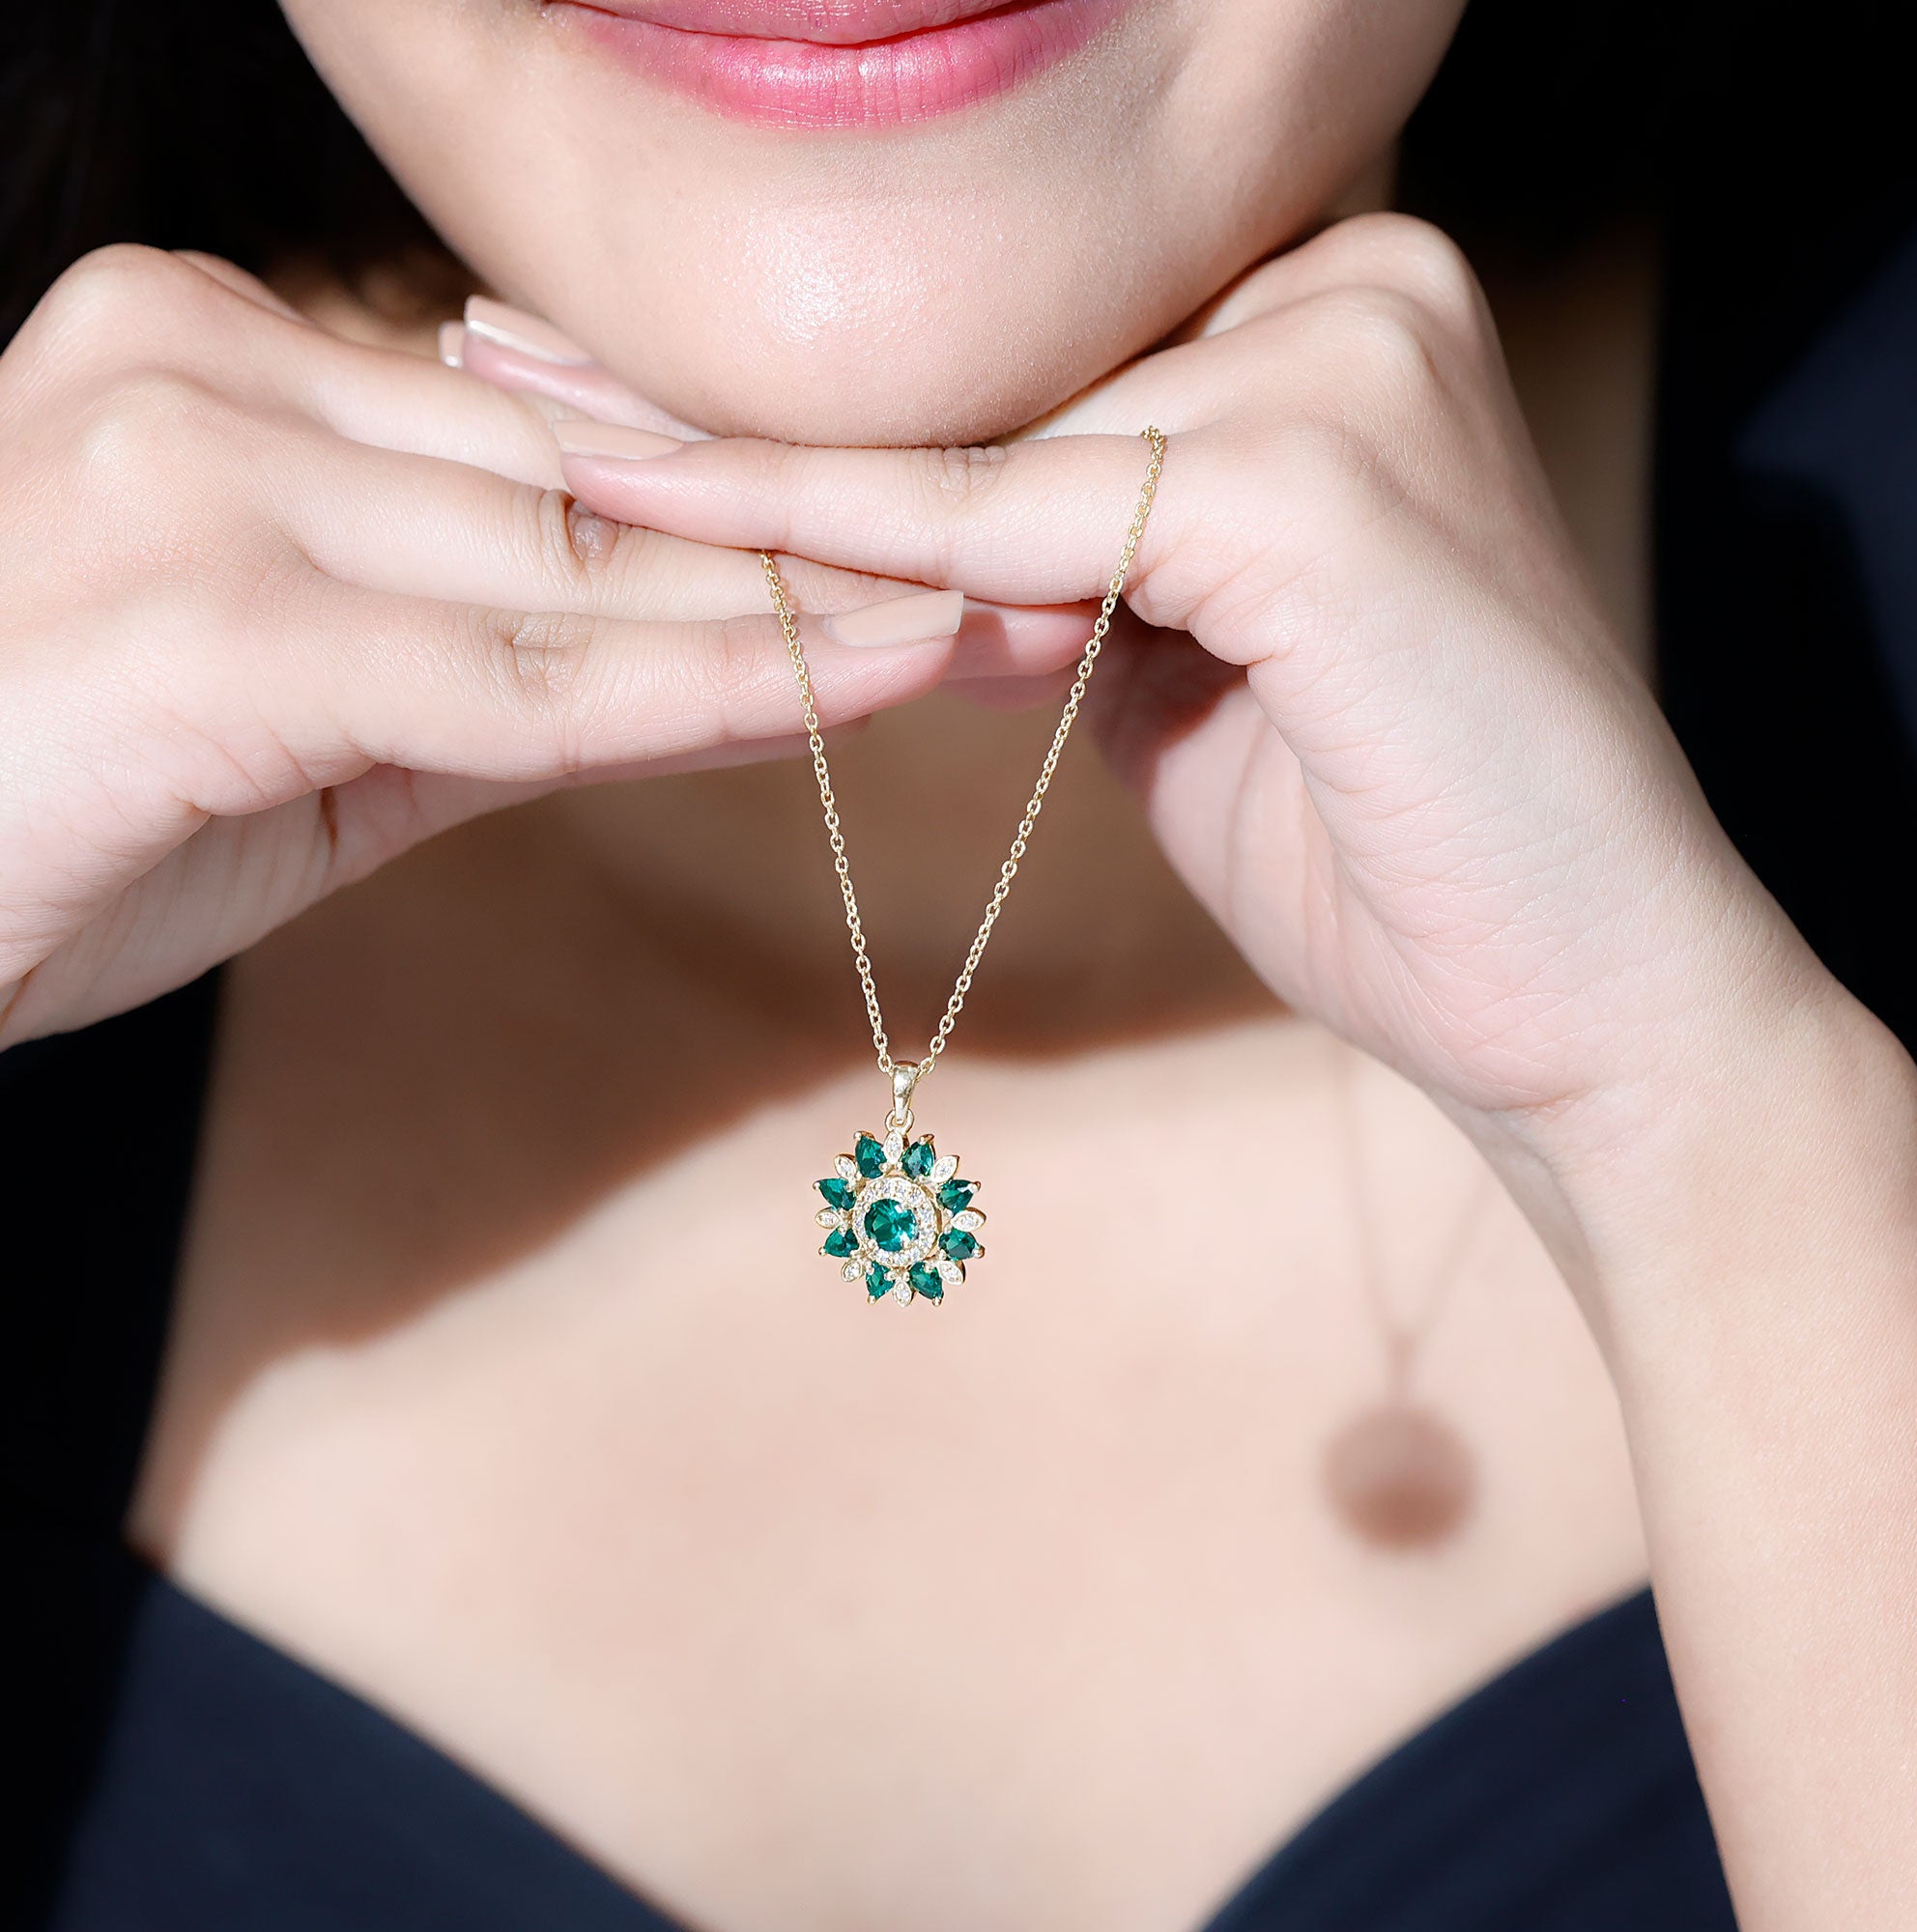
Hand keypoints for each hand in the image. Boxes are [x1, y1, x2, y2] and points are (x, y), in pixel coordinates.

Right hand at [0, 251, 1083, 1044]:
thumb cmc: (64, 818)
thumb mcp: (332, 732)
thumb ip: (524, 674)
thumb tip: (754, 669)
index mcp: (231, 364)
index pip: (570, 441)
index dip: (775, 501)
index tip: (956, 544)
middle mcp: (214, 370)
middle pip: (601, 479)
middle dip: (835, 544)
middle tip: (1053, 570)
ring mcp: (199, 475)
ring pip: (578, 559)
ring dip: (810, 608)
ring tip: (1011, 630)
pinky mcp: (204, 616)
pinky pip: (512, 666)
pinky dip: (697, 687)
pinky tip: (860, 685)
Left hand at [548, 214, 1840, 1181]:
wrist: (1590, 999)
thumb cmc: (1395, 849)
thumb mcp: (1196, 669)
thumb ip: (1073, 578)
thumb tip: (919, 560)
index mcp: (1325, 319)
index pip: (1012, 348)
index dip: (805, 374)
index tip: (607, 375)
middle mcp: (1346, 290)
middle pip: (969, 357)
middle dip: (719, 377)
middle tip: (494, 354)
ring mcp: (1339, 365)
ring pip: (961, 426)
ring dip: (720, 439)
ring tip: (507, 410)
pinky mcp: (1311, 483)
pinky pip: (1000, 522)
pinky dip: (819, 539)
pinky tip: (637, 507)